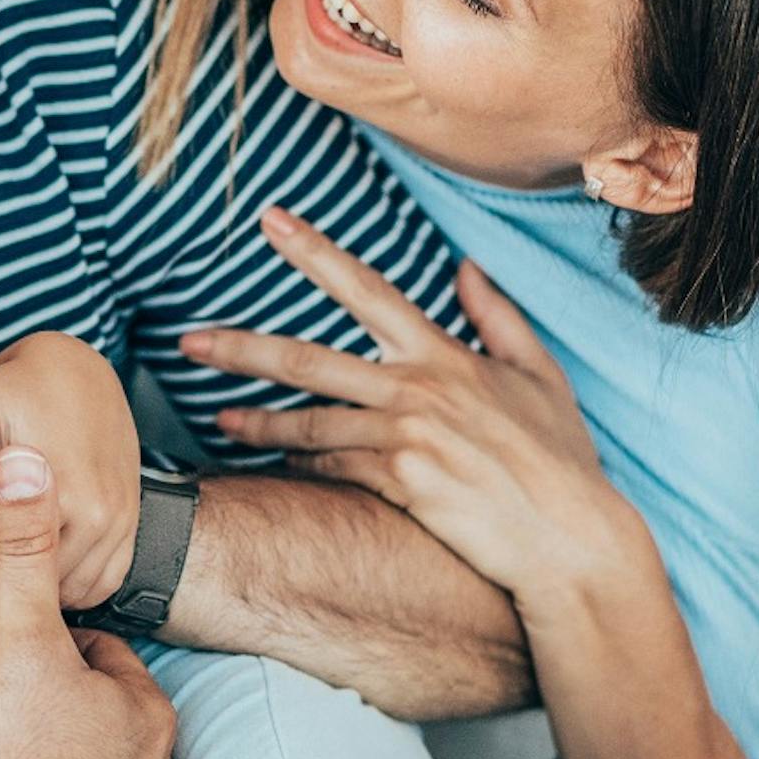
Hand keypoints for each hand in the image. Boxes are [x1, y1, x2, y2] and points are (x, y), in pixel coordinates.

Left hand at [0, 335, 141, 609]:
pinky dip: (77, 585)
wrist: (79, 369)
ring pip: (80, 592)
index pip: (21, 575)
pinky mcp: (132, 523)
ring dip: (48, 590)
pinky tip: (41, 566)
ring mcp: (122, 521)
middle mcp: (102, 514)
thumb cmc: (18, 384)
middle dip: (17, 589)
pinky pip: (106, 583)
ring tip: (9, 570)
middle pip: (51, 591)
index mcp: (65, 493)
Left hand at [181, 206, 645, 607]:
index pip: (366, 288)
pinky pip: (333, 468)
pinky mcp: (401, 483)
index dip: (314, 251)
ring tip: (218, 420)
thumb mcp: (539, 375)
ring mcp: (406, 436)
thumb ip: (497, 317)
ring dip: (257, 422)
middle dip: (242, 348)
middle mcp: (418, 388)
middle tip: (189, 341)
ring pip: (309, 422)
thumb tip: (465, 267)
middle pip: (308, 358)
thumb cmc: (559, 459)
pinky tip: (278, 466)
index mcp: (444, 354)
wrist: (569, 537)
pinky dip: (303, 465)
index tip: (270, 221)